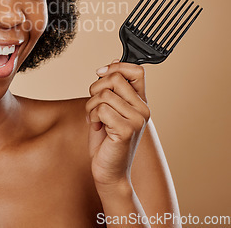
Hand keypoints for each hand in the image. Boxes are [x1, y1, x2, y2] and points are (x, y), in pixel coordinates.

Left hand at [85, 60, 150, 191]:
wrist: (109, 170)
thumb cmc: (107, 140)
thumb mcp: (108, 108)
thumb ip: (112, 88)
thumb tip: (113, 62)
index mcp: (140, 101)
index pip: (136, 70)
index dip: (115, 68)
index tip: (101, 74)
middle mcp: (143, 109)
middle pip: (115, 78)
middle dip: (95, 89)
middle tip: (94, 105)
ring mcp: (137, 120)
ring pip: (104, 95)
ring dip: (91, 107)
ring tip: (96, 120)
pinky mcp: (127, 130)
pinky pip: (101, 110)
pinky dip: (92, 117)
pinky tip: (98, 128)